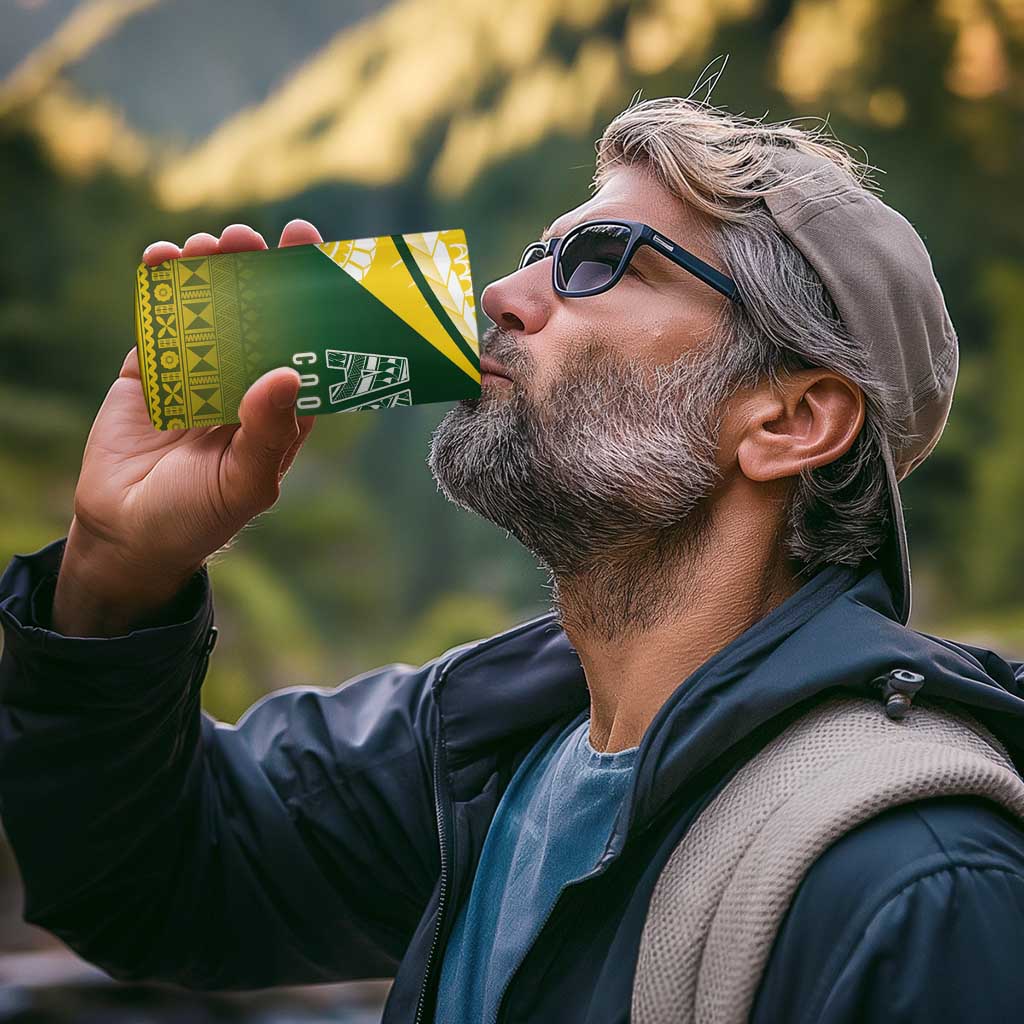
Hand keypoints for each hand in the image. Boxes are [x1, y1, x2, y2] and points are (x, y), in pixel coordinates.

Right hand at [52, 220, 322, 635]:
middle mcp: (244, 383)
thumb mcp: (244, 483)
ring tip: (210, 244)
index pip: (304, 344)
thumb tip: (289, 373)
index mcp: (280, 408)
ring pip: (209, 309)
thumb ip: (268, 432)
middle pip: (258, 316)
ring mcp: (197, 372)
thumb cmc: (199, 517)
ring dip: (211, 271)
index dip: (310, 301)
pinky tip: (163, 258)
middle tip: (251, 239)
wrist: (127, 534)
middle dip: (257, 273)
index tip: (313, 253)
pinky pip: (159, 321)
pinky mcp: (150, 370)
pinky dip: (160, 287)